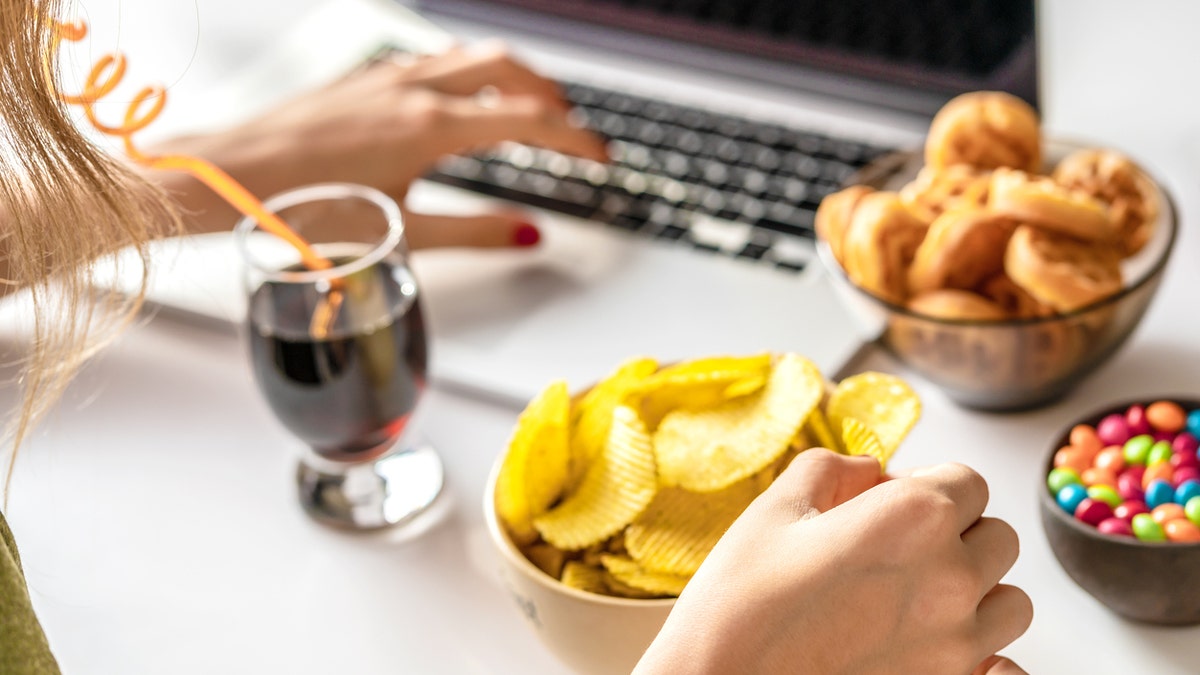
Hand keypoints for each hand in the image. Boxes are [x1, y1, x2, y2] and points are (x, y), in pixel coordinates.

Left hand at [149, 42, 606, 247]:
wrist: (234, 177)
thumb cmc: (305, 208)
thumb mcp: (403, 231)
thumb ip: (476, 233)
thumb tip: (529, 235)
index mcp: (430, 127)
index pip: (529, 122)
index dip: (576, 141)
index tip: (601, 159)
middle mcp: (413, 89)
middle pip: (511, 70)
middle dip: (553, 98)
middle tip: (574, 132)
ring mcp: (387, 76)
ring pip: (474, 57)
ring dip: (515, 78)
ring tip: (533, 109)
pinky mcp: (365, 78)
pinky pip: (437, 60)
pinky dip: (472, 74)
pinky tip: (465, 97)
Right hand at [635, 449, 1032, 674]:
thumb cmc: (740, 603)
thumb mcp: (776, 509)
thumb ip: (833, 469)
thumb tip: (869, 471)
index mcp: (915, 517)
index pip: (968, 481)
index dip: (929, 484)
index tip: (894, 501)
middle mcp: (951, 577)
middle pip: (998, 537)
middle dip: (958, 533)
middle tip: (901, 546)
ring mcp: (958, 643)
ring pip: (1010, 602)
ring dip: (976, 590)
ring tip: (917, 596)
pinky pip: (1000, 660)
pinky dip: (978, 648)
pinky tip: (926, 641)